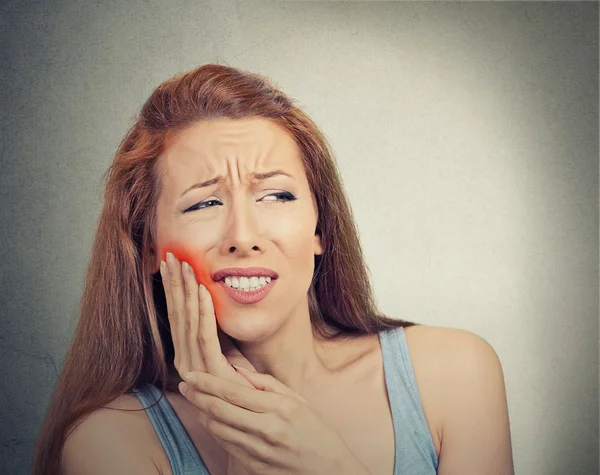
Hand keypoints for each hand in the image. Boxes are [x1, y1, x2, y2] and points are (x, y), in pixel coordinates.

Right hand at [159, 251, 256, 386]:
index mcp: (185, 354)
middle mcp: (184, 360)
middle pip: (177, 314)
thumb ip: (215, 331)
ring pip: (187, 321)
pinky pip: (205, 335)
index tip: (170, 263)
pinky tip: (201, 290)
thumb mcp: (226, 350)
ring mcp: (194, 367)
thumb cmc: (241, 381)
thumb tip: (210, 302)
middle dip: (173, 284)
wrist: (252, 412)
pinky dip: (203, 311)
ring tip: (185, 266)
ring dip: (185, 291)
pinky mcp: (210, 370)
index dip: (172, 289)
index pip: (176, 315)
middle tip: (171, 256)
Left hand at [178, 365, 370, 474]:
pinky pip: (226, 446)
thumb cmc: (315, 430)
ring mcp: (259, 452)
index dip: (207, 382)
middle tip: (184, 384)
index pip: (233, 392)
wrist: (329, 470)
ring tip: (193, 399)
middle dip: (197, 395)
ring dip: (201, 413)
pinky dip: (214, 430)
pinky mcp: (254, 467)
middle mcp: (267, 430)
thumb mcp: (298, 400)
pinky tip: (208, 419)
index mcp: (279, 408)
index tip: (192, 374)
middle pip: (220, 410)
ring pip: (218, 429)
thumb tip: (237, 370)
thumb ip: (267, 384)